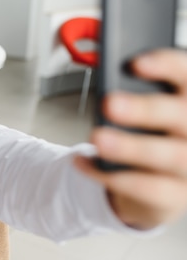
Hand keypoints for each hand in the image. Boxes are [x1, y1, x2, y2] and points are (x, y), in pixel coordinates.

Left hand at [76, 49, 186, 228]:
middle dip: (146, 110)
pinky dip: (108, 176)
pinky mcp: (176, 197)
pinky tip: (82, 161)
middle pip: (183, 117)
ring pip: (169, 156)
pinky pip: (146, 188)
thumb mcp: (149, 111)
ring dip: (130, 147)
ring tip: (97, 137)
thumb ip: (135, 92)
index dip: (168, 66)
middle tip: (110, 104)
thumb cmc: (154, 135)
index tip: (135, 63)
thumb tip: (108, 82)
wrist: (163, 184)